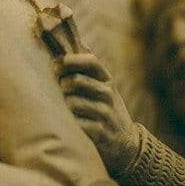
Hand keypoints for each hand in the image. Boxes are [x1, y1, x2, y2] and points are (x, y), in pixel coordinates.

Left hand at [58, 53, 139, 172]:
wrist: (127, 146)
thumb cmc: (105, 109)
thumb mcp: (102, 87)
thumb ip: (87, 67)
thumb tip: (73, 39)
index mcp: (106, 80)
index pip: (91, 61)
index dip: (71, 60)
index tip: (57, 64)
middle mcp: (108, 95)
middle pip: (76, 81)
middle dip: (62, 85)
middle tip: (62, 90)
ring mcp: (106, 114)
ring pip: (72, 102)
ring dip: (65, 105)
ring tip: (69, 109)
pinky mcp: (100, 133)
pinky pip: (76, 122)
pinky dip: (71, 122)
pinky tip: (76, 124)